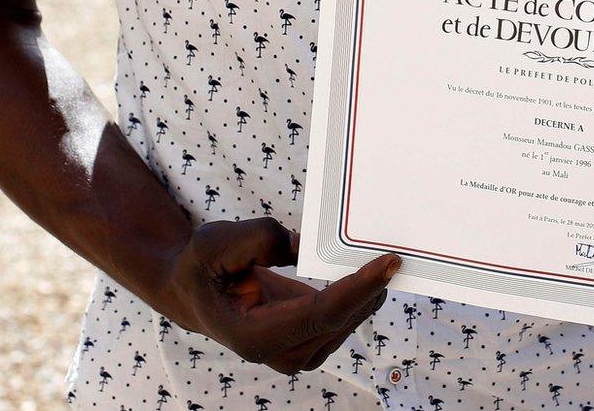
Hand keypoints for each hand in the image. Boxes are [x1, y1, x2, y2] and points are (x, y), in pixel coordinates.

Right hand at [165, 218, 400, 373]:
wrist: (195, 292)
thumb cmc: (204, 267)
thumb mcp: (217, 242)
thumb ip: (262, 239)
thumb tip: (305, 246)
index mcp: (255, 334)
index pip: (322, 313)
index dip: (359, 288)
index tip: (389, 264)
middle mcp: (280, 352)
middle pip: (341, 318)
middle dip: (372, 286)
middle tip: (399, 252)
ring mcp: (297, 353)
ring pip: (348, 320)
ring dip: (370, 291)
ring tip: (387, 259)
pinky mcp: (310, 343)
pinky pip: (344, 318)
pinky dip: (361, 295)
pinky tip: (374, 273)